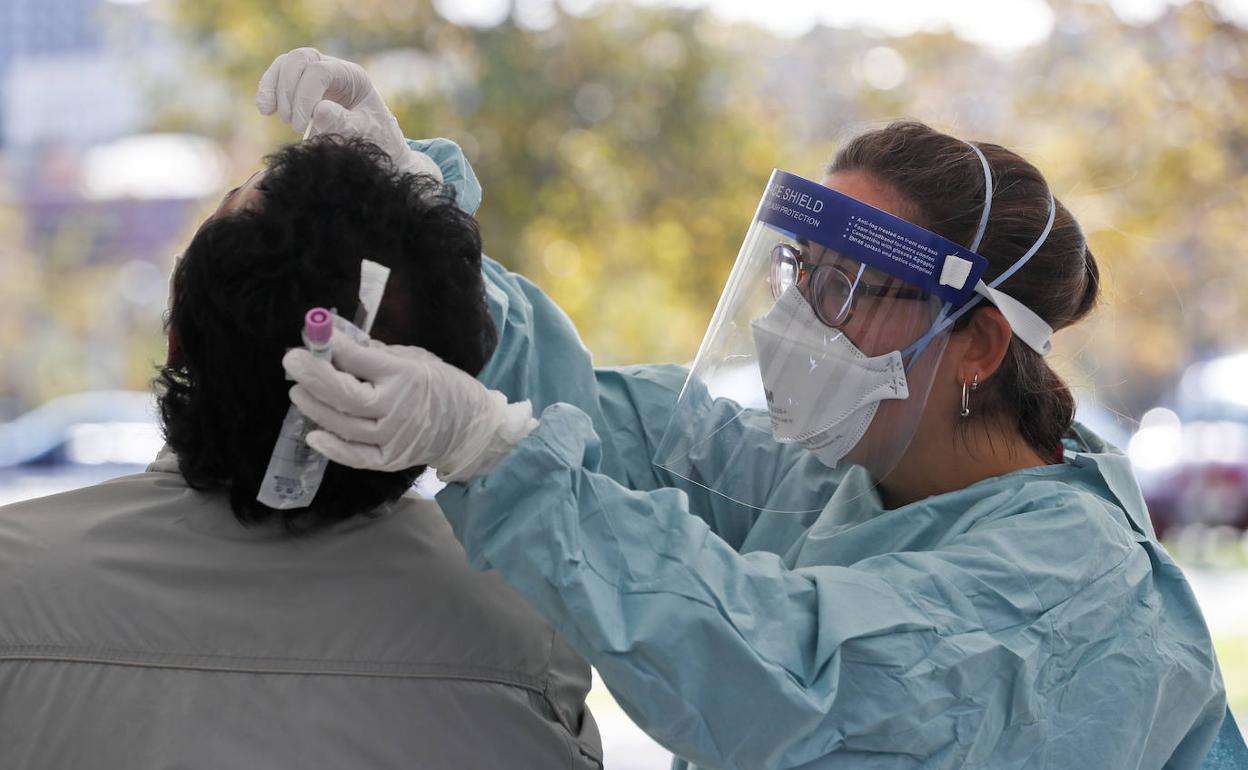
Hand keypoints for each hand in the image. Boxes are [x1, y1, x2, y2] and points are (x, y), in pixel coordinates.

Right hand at [256, 47, 441, 180]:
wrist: (376, 146)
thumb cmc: (375, 139)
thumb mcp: (364, 134)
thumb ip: (344, 123)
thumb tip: (318, 110)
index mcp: (353, 76)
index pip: (320, 71)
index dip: (304, 96)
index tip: (299, 126)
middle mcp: (333, 68)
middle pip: (300, 59)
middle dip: (289, 89)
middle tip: (291, 123)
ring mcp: (316, 74)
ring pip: (286, 64)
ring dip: (274, 87)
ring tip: (275, 115)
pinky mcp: (302, 86)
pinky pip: (278, 77)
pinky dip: (268, 90)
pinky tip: (266, 110)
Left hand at [282, 333, 534, 480]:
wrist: (469, 426)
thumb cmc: (441, 384)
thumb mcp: (415, 358)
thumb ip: (377, 354)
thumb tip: (337, 344)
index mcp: (404, 375)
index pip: (359, 358)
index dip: (331, 345)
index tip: (314, 334)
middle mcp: (396, 406)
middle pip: (344, 394)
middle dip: (313, 375)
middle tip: (292, 359)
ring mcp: (392, 436)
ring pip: (343, 424)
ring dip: (314, 407)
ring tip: (297, 391)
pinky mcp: (389, 459)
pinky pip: (355, 456)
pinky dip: (332, 448)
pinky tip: (312, 434)